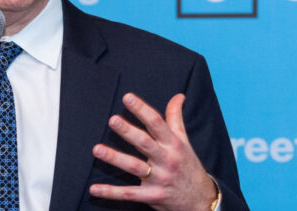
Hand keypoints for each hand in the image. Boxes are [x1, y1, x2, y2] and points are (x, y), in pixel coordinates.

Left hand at [89, 93, 216, 210]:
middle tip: (112, 120)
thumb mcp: (184, 141)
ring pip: (134, 167)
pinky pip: (129, 194)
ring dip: (115, 158)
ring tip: (97, 149)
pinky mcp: (152, 196)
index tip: (127, 97)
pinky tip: (94, 188)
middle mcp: (166, 160)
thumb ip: (176, 118)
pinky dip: (111, 192)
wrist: (201, 200)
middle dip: (128, 131)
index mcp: (173, 144)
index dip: (142, 109)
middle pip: (145, 143)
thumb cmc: (188, 165)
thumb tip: (178, 95)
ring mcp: (159, 179)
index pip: (157, 123)